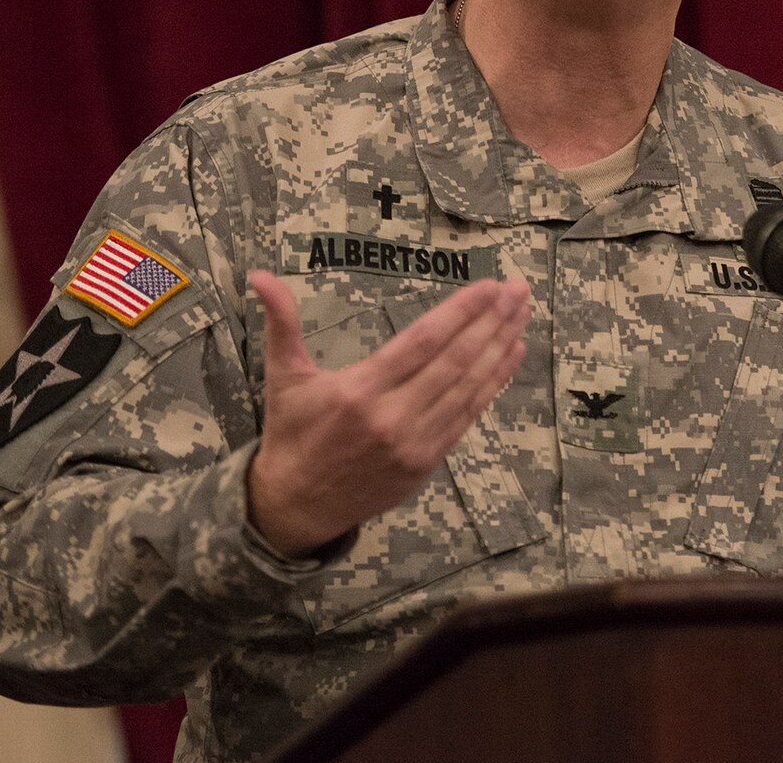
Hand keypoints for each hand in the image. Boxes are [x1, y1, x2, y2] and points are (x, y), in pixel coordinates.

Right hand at [244, 271, 531, 558]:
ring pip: (468, 387)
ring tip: (523, 313)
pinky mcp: (427, 462)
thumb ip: (281, 323)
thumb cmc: (292, 433)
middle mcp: (391, 417)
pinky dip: (494, 382)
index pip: (422, 342)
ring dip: (500, 347)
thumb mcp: (283, 377)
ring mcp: (414, 443)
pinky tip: (512, 353)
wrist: (295, 507)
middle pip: (455, 361)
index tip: (490, 285)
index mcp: (358, 391)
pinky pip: (468, 415)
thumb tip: (259, 276)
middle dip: (492, 322)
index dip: (460, 312)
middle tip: (519, 289)